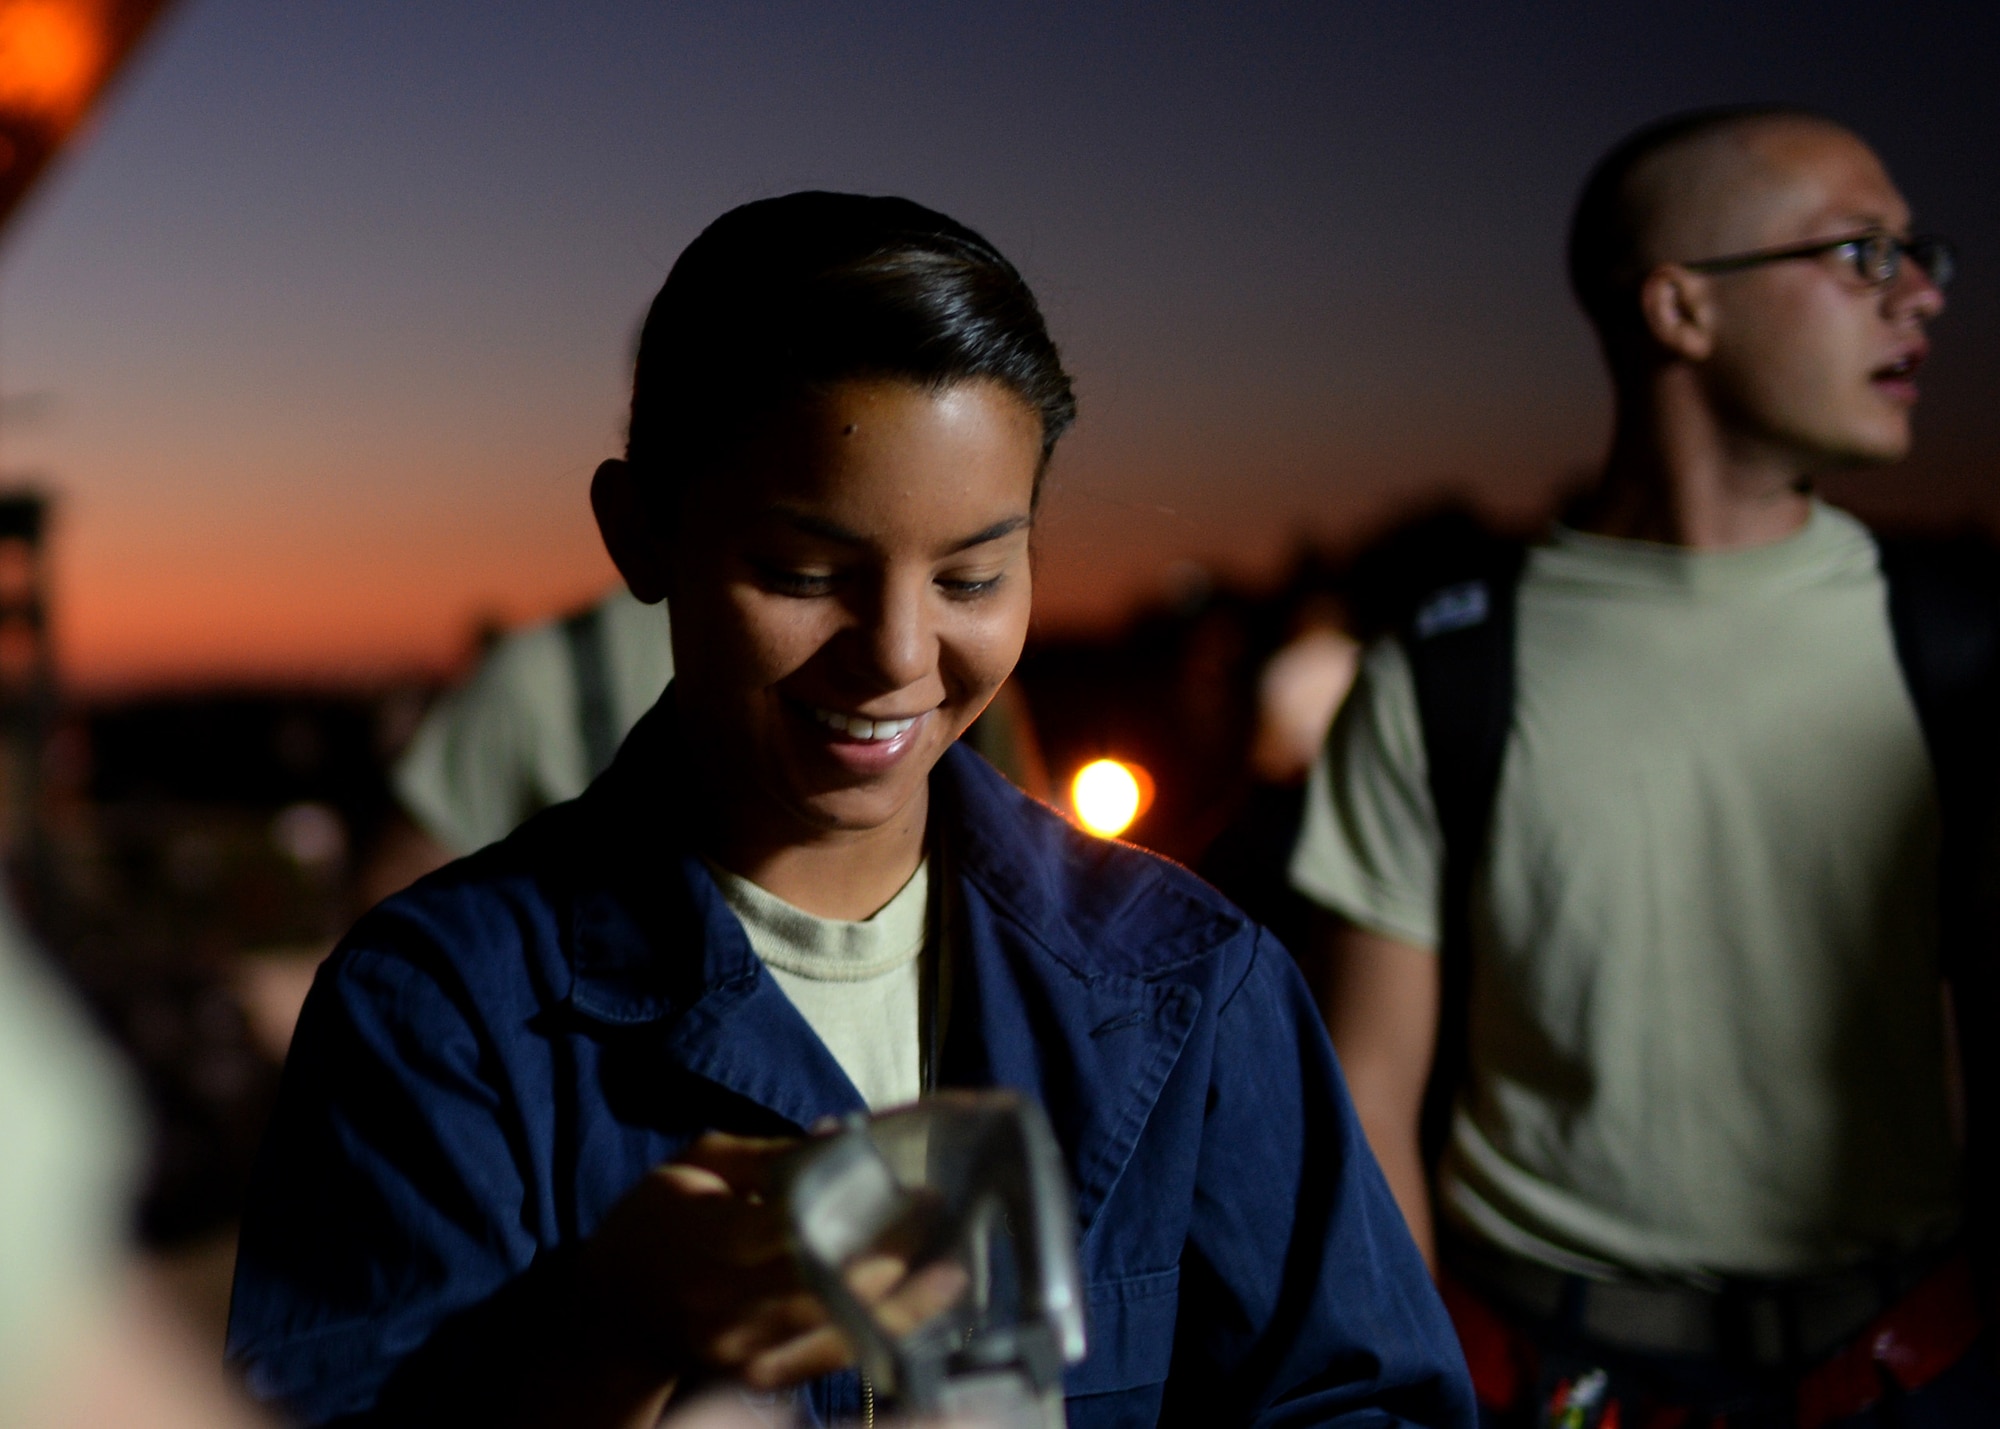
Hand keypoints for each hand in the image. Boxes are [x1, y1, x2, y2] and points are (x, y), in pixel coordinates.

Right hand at [580, 1133, 972, 1396]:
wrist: (613, 1313)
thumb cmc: (656, 1220)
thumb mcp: (696, 1163)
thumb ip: (769, 1155)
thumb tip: (843, 1137)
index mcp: (712, 1239)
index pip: (804, 1224)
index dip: (864, 1207)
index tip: (914, 1182)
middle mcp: (731, 1304)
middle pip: (834, 1279)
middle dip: (897, 1247)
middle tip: (942, 1212)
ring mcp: (749, 1349)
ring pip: (843, 1325)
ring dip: (906, 1296)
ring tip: (952, 1262)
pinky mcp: (762, 1376)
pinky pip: (835, 1357)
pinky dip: (883, 1331)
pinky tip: (923, 1304)